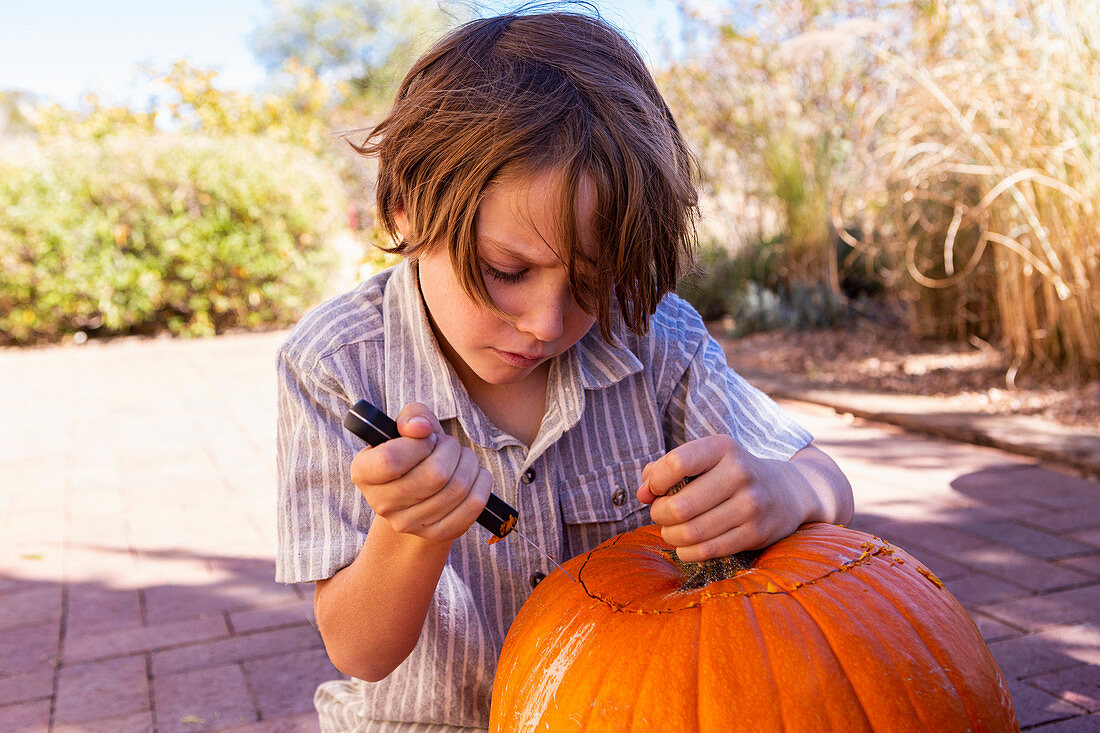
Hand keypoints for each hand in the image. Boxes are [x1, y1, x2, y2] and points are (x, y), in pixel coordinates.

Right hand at [349, 403, 492, 543]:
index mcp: (364, 472)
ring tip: (462, 458)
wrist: (421, 492)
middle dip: (452, 450)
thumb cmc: (415, 451)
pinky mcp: (435, 534)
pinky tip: (475, 474)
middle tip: (450, 445)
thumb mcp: (409, 427)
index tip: (426, 438)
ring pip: (457, 488)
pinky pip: (472, 506)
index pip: (391, 460)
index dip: (418, 444)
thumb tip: (420, 426)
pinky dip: (481, 483)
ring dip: (468, 463)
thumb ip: (412, 416)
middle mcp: (380, 502)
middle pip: (434, 475)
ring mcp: (408, 523)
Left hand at [636, 435, 809, 561]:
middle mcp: (739, 473)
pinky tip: (685, 546)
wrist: (787, 491)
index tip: (653, 490)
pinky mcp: (756, 533)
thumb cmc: (731, 474)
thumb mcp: (705, 459)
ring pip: (691, 532)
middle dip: (659, 515)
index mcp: (722, 448)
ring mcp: (751, 505)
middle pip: (679, 505)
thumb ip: (665, 468)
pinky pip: (707, 550)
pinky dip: (687, 552)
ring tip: (671, 531)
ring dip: (671, 536)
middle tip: (661, 515)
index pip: (676, 463)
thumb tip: (642, 493)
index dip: (655, 481)